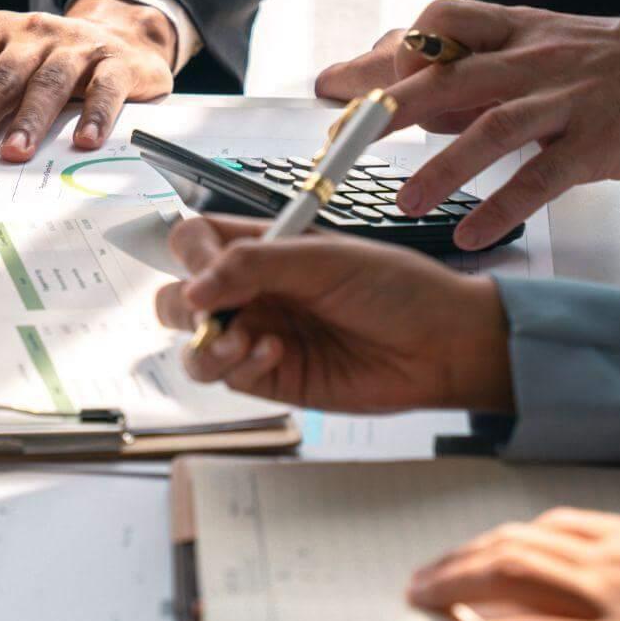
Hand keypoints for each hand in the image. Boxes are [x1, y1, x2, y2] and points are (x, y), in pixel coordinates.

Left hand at [0, 0, 176, 160]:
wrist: (125, 35)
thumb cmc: (54, 60)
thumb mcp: (11, 65)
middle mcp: (33, 34)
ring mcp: (75, 47)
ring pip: (47, 83)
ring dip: (28, 120)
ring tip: (12, 153)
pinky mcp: (116, 63)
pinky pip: (104, 90)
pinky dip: (95, 116)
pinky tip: (84, 142)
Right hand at [154, 215, 513, 413]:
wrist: (441, 346)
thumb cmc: (397, 290)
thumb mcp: (325, 259)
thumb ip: (254, 265)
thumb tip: (193, 287)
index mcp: (263, 247)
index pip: (195, 242)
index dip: (190, 256)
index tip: (208, 271)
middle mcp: (253, 291)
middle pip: (178, 295)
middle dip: (185, 305)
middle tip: (214, 311)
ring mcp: (257, 335)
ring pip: (191, 342)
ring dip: (204, 343)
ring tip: (240, 342)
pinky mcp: (269, 378)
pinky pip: (224, 376)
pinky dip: (236, 366)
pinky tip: (274, 354)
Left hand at [323, 0, 619, 251]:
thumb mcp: (550, 51)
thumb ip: (485, 70)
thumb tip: (416, 88)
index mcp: (518, 33)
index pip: (435, 29)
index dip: (380, 56)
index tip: (334, 84)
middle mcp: (535, 59)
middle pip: (443, 74)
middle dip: (382, 107)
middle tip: (338, 140)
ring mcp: (568, 98)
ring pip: (489, 124)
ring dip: (439, 165)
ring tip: (400, 202)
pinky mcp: (602, 140)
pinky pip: (543, 176)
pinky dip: (502, 206)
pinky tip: (470, 236)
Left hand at [409, 509, 619, 620]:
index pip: (549, 526)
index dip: (500, 538)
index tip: (472, 551)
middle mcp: (615, 557)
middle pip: (515, 544)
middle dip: (460, 558)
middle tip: (423, 576)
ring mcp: (614, 601)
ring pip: (510, 576)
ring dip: (452, 585)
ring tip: (419, 599)